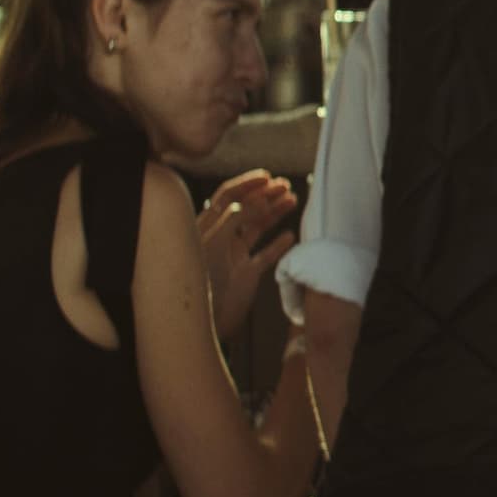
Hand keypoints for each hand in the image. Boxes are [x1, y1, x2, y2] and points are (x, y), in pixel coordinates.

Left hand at [197, 171, 299, 341]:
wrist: (208, 319)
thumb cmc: (204, 280)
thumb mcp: (214, 243)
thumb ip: (233, 219)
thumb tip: (254, 200)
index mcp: (208, 227)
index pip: (227, 197)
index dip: (246, 184)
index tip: (267, 177)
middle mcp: (221, 238)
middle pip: (246, 209)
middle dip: (266, 195)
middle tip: (286, 187)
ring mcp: (235, 255)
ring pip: (258, 228)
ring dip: (275, 213)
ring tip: (293, 201)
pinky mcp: (247, 274)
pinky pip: (266, 254)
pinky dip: (278, 244)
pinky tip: (289, 236)